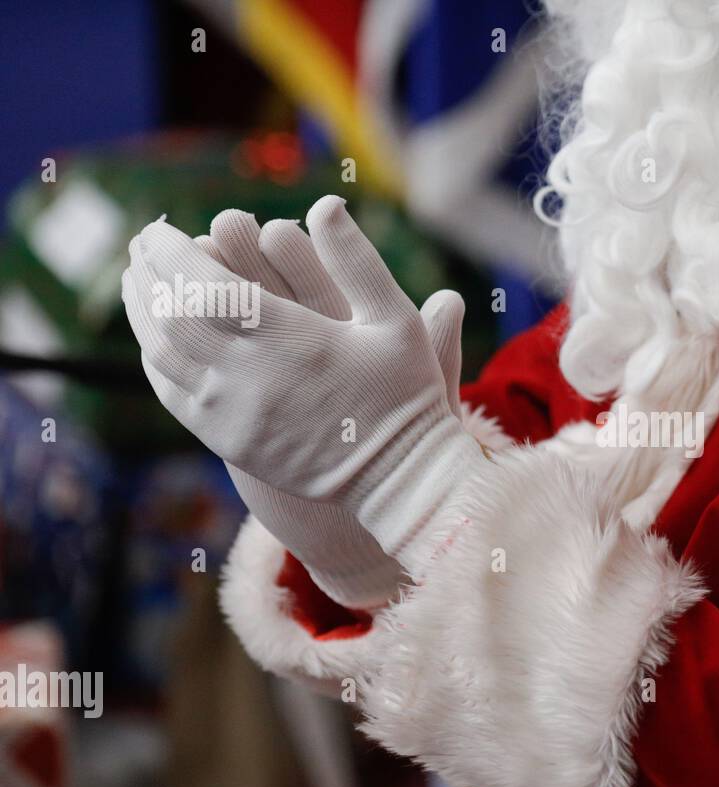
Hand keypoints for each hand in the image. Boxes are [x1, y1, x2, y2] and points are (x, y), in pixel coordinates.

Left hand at [123, 195, 481, 567]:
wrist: (400, 475)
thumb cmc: (405, 393)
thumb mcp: (397, 320)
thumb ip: (358, 261)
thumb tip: (326, 204)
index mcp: (290, 338)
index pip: (205, 284)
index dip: (171, 253)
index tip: (160, 230)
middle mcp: (250, 375)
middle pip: (172, 314)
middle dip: (149, 274)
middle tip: (142, 247)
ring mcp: (234, 412)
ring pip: (162, 354)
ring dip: (142, 313)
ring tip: (137, 283)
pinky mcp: (229, 441)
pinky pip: (172, 394)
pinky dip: (154, 359)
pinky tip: (155, 338)